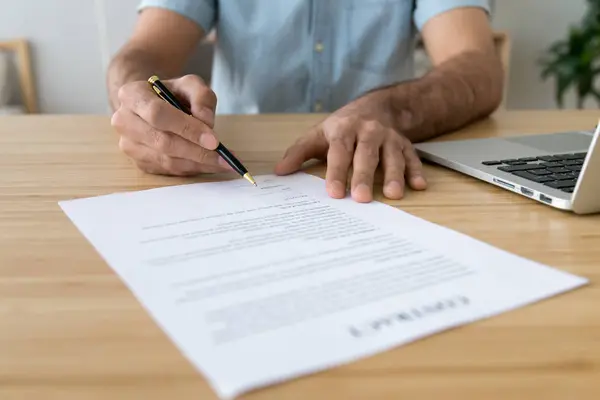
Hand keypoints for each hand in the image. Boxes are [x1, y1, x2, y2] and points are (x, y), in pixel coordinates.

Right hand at [111, 74, 231, 175]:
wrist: (152, 105)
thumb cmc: (172, 94)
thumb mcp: (190, 85)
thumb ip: (201, 97)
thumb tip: (206, 121)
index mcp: (132, 95)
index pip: (158, 114)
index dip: (186, 128)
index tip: (213, 140)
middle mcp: (124, 121)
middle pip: (162, 142)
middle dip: (196, 152)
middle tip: (223, 157)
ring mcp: (129, 145)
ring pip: (166, 161)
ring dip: (198, 164)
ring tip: (222, 163)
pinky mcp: (139, 162)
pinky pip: (168, 170)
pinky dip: (192, 169)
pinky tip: (209, 165)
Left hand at [275, 90, 426, 201]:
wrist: (375, 107)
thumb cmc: (342, 128)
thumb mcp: (318, 135)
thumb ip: (299, 153)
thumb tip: (279, 171)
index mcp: (344, 130)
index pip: (339, 152)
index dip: (336, 172)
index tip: (333, 192)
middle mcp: (368, 132)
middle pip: (366, 155)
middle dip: (364, 176)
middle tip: (361, 198)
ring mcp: (389, 137)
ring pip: (392, 156)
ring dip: (394, 175)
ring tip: (392, 195)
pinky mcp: (405, 144)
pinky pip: (412, 157)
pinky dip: (416, 171)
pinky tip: (418, 186)